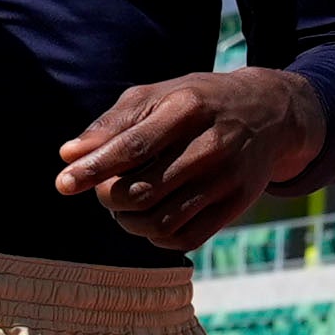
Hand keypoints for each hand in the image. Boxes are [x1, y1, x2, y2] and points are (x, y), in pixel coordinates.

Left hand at [56, 68, 328, 252]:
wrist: (270, 113)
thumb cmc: (198, 102)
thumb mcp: (158, 96)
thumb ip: (112, 124)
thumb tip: (68, 156)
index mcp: (187, 107)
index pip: (133, 146)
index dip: (94, 169)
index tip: (63, 184)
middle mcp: (212, 144)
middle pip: (143, 190)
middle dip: (110, 197)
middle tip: (105, 190)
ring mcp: (228, 178)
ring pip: (161, 221)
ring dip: (129, 222)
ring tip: (125, 207)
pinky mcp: (237, 205)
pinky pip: (185, 238)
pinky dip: (157, 237)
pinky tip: (152, 219)